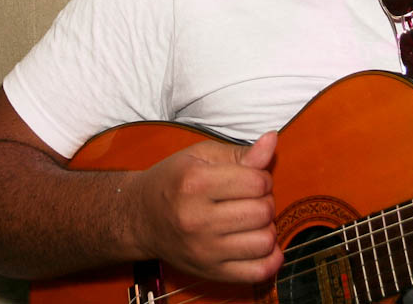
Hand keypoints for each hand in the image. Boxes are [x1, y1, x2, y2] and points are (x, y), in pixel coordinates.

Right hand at [127, 131, 282, 282]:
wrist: (140, 217)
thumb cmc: (173, 181)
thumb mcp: (201, 156)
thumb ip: (240, 153)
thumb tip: (272, 140)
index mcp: (195, 183)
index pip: (257, 182)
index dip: (261, 177)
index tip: (250, 178)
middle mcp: (197, 219)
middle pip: (263, 211)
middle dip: (265, 201)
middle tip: (249, 198)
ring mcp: (204, 250)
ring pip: (265, 241)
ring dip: (267, 228)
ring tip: (251, 220)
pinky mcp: (210, 272)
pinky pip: (257, 272)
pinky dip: (270, 259)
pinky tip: (260, 244)